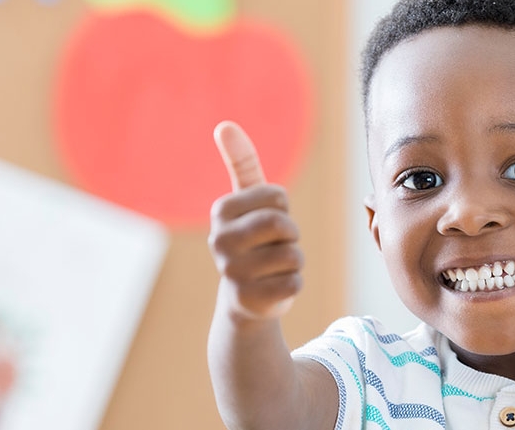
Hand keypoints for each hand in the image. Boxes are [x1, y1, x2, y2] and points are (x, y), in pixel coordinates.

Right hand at [208, 121, 302, 318]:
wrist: (244, 296)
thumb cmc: (253, 238)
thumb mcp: (248, 201)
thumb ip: (242, 162)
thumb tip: (225, 125)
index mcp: (221, 211)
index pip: (278, 197)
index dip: (281, 209)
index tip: (265, 222)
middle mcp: (219, 241)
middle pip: (283, 225)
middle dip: (289, 235)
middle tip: (273, 245)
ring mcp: (233, 272)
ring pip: (292, 255)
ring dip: (293, 260)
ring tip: (272, 267)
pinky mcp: (250, 300)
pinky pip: (295, 281)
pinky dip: (293, 284)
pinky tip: (272, 287)